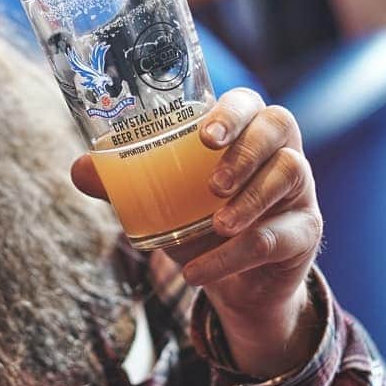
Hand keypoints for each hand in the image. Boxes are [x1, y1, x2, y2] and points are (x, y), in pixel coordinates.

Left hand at [71, 88, 323, 376]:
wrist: (234, 284)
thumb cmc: (199, 223)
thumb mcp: (162, 203)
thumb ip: (125, 183)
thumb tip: (79, 168)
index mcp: (242, 132)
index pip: (248, 102)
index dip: (231, 111)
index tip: (203, 135)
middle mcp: (278, 150)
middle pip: (279, 125)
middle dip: (245, 149)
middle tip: (212, 182)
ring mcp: (299, 190)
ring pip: (291, 172)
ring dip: (250, 199)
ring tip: (216, 224)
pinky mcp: (305, 232)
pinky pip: (279, 236)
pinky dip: (234, 255)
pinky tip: (199, 269)